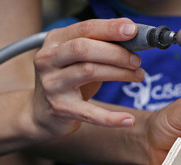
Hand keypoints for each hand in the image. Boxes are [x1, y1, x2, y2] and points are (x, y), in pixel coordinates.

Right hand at [31, 18, 144, 137]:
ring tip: (139, 75)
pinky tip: (129, 120)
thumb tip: (132, 37)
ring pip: (89, 72)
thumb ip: (98, 45)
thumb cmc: (68, 79)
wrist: (42, 111)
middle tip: (136, 60)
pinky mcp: (60, 108)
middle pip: (83, 49)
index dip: (110, 28)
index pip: (84, 29)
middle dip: (116, 53)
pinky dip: (111, 118)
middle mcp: (48, 60)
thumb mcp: (78, 58)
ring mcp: (52, 85)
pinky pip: (90, 112)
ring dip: (120, 73)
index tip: (132, 30)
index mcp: (55, 41)